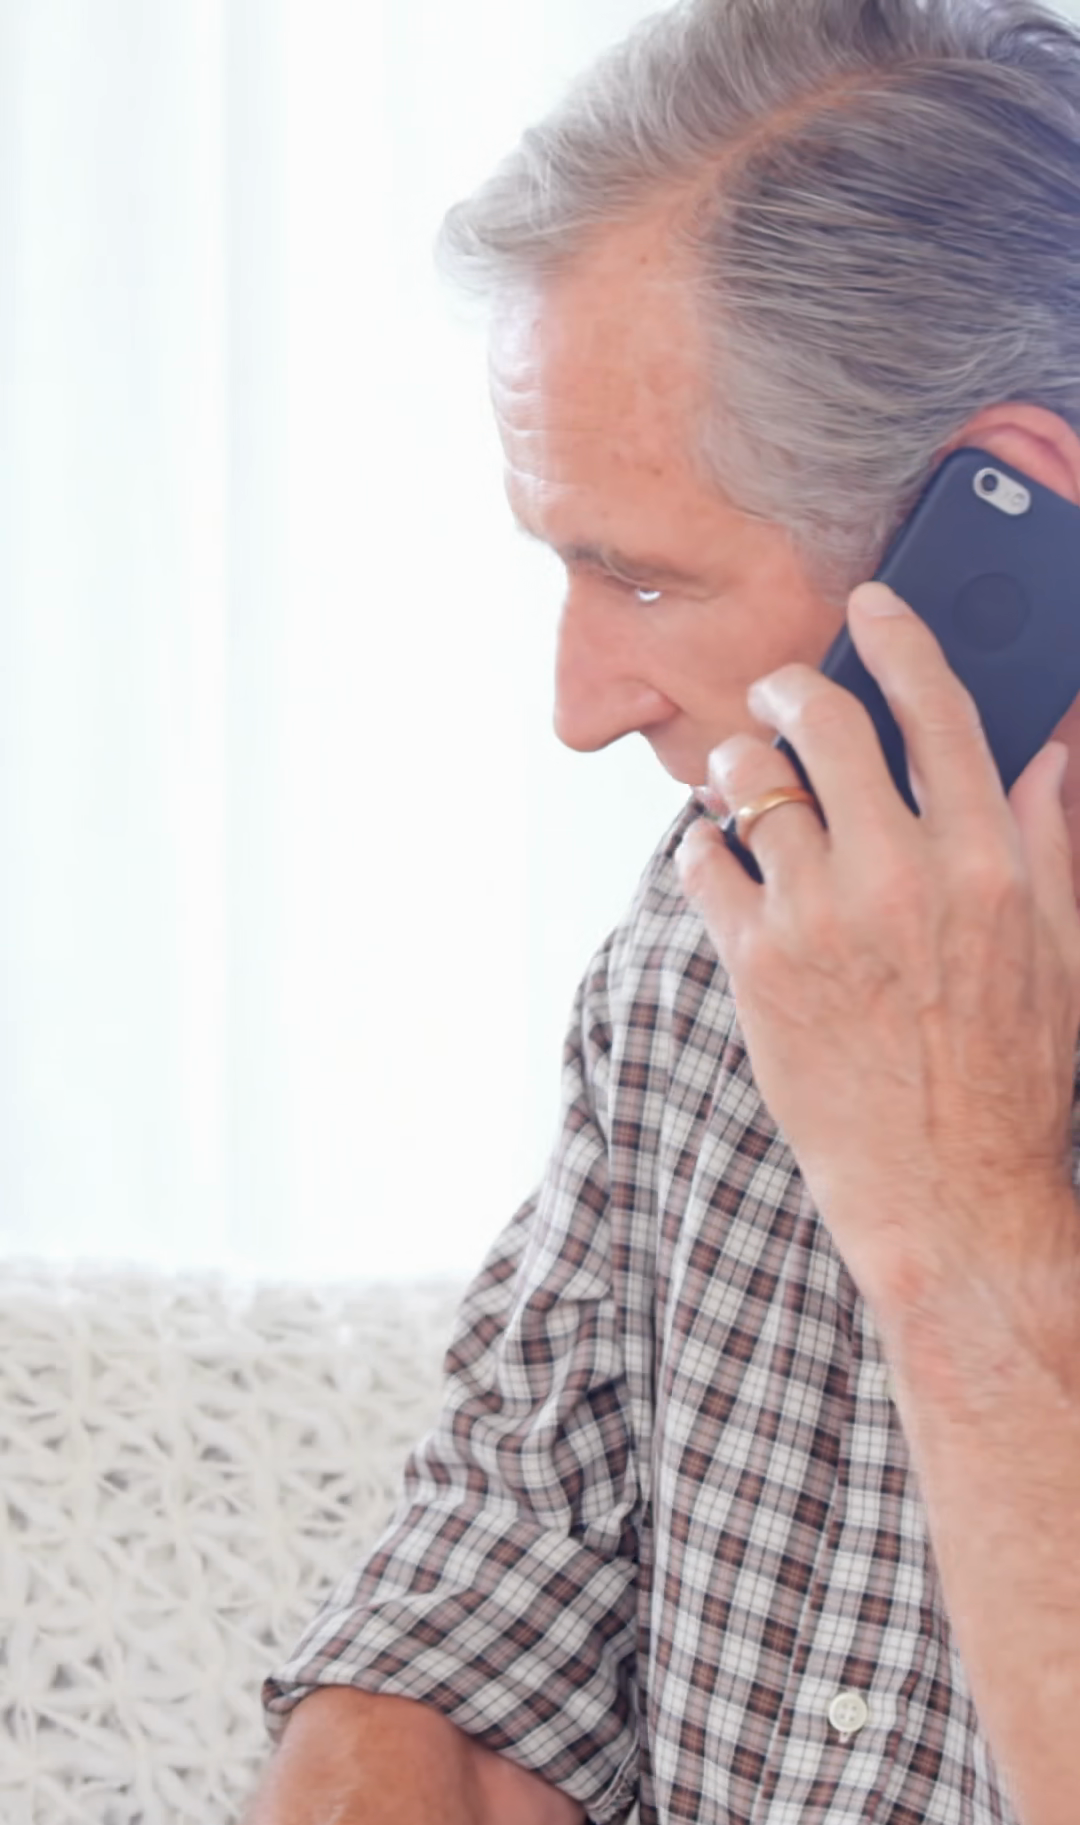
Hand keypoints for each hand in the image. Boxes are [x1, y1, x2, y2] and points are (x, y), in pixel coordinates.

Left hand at [676, 581, 1079, 1348]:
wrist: (947, 1192)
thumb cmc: (1011, 1078)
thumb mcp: (1062, 953)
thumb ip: (1049, 841)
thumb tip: (1047, 751)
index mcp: (986, 862)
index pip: (937, 709)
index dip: (900, 638)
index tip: (872, 605)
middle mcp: (899, 876)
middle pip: (828, 726)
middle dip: (797, 689)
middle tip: (785, 693)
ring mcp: (819, 921)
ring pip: (750, 785)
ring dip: (742, 767)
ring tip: (747, 783)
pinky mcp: (756, 970)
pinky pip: (702, 863)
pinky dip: (704, 847)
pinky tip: (722, 858)